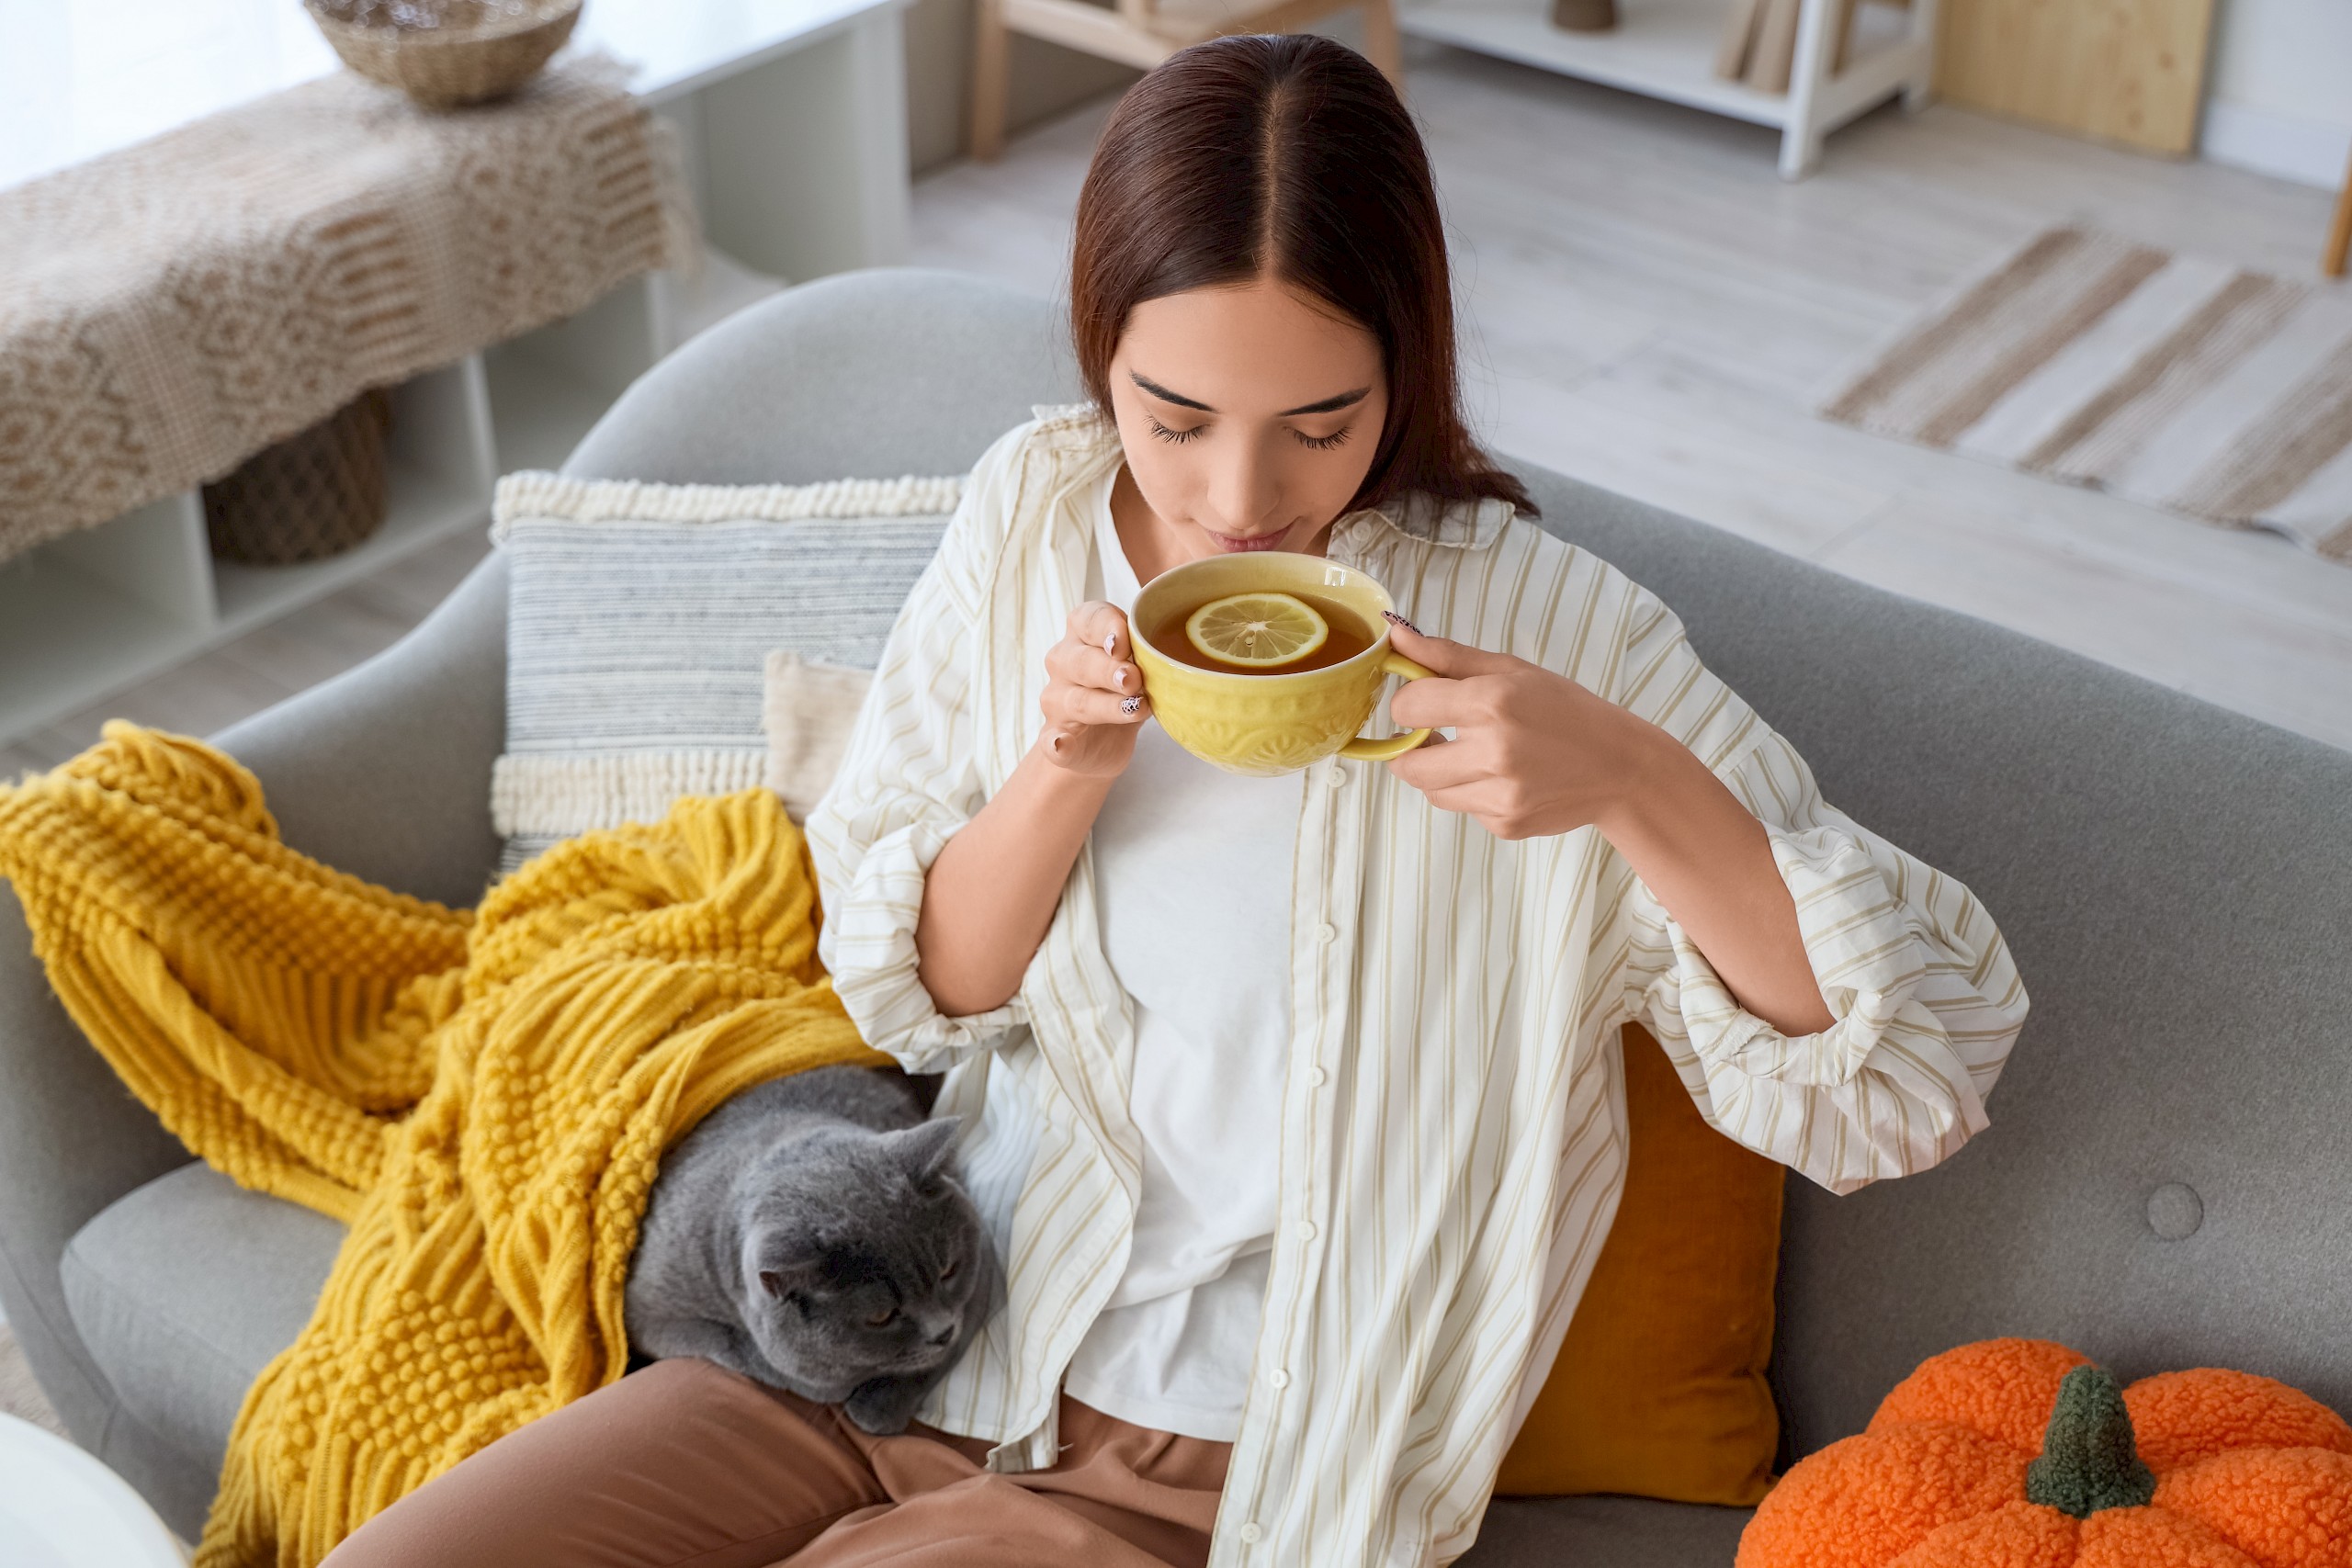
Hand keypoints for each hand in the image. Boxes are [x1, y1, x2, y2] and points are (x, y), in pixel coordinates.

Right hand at [1039, 601, 1151, 776]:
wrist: (1103, 742)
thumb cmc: (1124, 690)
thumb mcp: (1141, 666)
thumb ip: (1150, 656)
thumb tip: (1173, 656)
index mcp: (1083, 636)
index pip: (1088, 619)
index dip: (1105, 627)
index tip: (1123, 643)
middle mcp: (1064, 663)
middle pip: (1082, 661)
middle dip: (1108, 669)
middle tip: (1133, 679)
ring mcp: (1057, 702)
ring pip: (1077, 700)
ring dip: (1105, 705)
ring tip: (1133, 709)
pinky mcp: (1056, 738)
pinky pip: (1051, 741)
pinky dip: (1057, 743)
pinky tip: (1062, 744)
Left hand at [1383, 618, 1660, 841]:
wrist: (1620, 766)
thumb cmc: (1566, 710)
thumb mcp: (1512, 670)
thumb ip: (1447, 656)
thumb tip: (1396, 635)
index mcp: (1492, 702)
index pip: (1408, 707)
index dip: (1408, 703)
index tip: (1424, 702)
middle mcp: (1493, 752)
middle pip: (1407, 763)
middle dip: (1409, 748)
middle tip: (1433, 735)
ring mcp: (1500, 795)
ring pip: (1430, 791)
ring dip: (1438, 772)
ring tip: (1472, 753)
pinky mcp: (1506, 824)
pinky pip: (1463, 809)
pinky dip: (1471, 793)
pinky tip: (1503, 778)